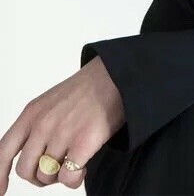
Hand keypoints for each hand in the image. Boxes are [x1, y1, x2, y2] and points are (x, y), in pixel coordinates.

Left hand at [0, 56, 124, 193]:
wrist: (115, 76)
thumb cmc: (86, 90)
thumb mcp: (49, 102)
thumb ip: (35, 126)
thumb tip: (30, 157)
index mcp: (31, 114)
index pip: (3, 151)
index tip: (0, 190)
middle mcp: (42, 125)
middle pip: (26, 170)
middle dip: (39, 176)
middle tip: (55, 169)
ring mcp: (62, 134)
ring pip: (46, 176)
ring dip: (59, 177)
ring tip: (73, 164)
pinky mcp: (82, 143)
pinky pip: (68, 178)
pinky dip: (74, 180)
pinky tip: (83, 168)